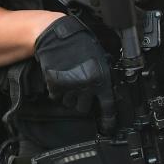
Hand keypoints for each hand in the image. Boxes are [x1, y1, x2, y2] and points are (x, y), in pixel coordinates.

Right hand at [33, 15, 114, 131]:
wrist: (58, 35)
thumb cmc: (80, 42)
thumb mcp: (100, 58)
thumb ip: (103, 74)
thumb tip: (107, 86)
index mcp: (102, 79)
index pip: (108, 106)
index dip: (108, 120)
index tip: (107, 128)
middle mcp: (87, 86)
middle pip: (84, 108)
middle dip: (83, 101)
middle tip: (81, 91)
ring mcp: (70, 87)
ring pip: (70, 103)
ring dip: (70, 97)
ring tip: (70, 82)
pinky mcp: (55, 86)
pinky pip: (56, 97)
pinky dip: (57, 92)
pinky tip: (60, 80)